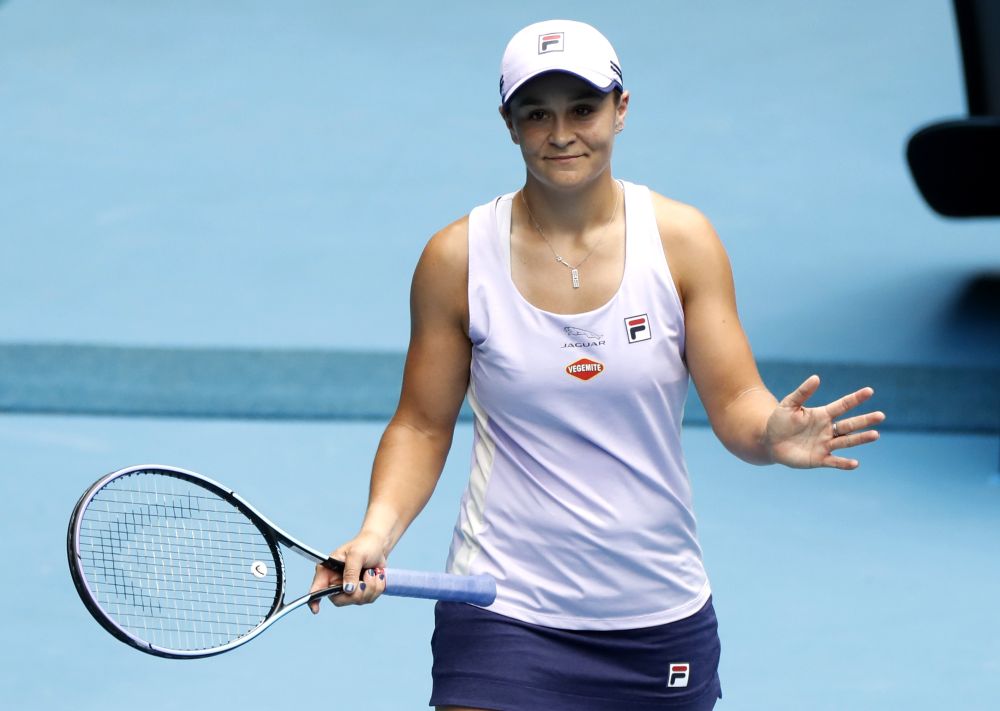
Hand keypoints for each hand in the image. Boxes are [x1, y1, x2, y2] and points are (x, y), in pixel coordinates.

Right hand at [308, 530, 387, 612]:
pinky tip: (377, 576)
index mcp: (328, 570)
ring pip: (358, 600)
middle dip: (357, 592)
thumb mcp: (356, 554)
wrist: (378, 546)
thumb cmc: (364, 545)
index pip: (317, 588)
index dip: (314, 600)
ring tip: (372, 572)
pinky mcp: (361, 592)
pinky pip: (369, 598)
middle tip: (366, 577)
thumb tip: (348, 590)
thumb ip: (351, 571)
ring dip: (370, 586)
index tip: (316, 610)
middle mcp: (336, 582)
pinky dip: (377, 587)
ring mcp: (349, 589)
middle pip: (341, 600)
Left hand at [762, 375, 884, 469]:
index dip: (855, 399)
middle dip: (865, 420)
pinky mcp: (819, 459)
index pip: (842, 405)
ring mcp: (825, 445)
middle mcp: (828, 430)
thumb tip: (816, 377)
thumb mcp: (789, 404)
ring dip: (860, 439)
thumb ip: (803, 392)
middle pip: (850, 424)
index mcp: (822, 415)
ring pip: (846, 441)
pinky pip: (834, 461)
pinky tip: (855, 463)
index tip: (869, 391)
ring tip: (875, 435)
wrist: (770, 441)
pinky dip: (844, 463)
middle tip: (881, 415)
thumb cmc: (780, 421)